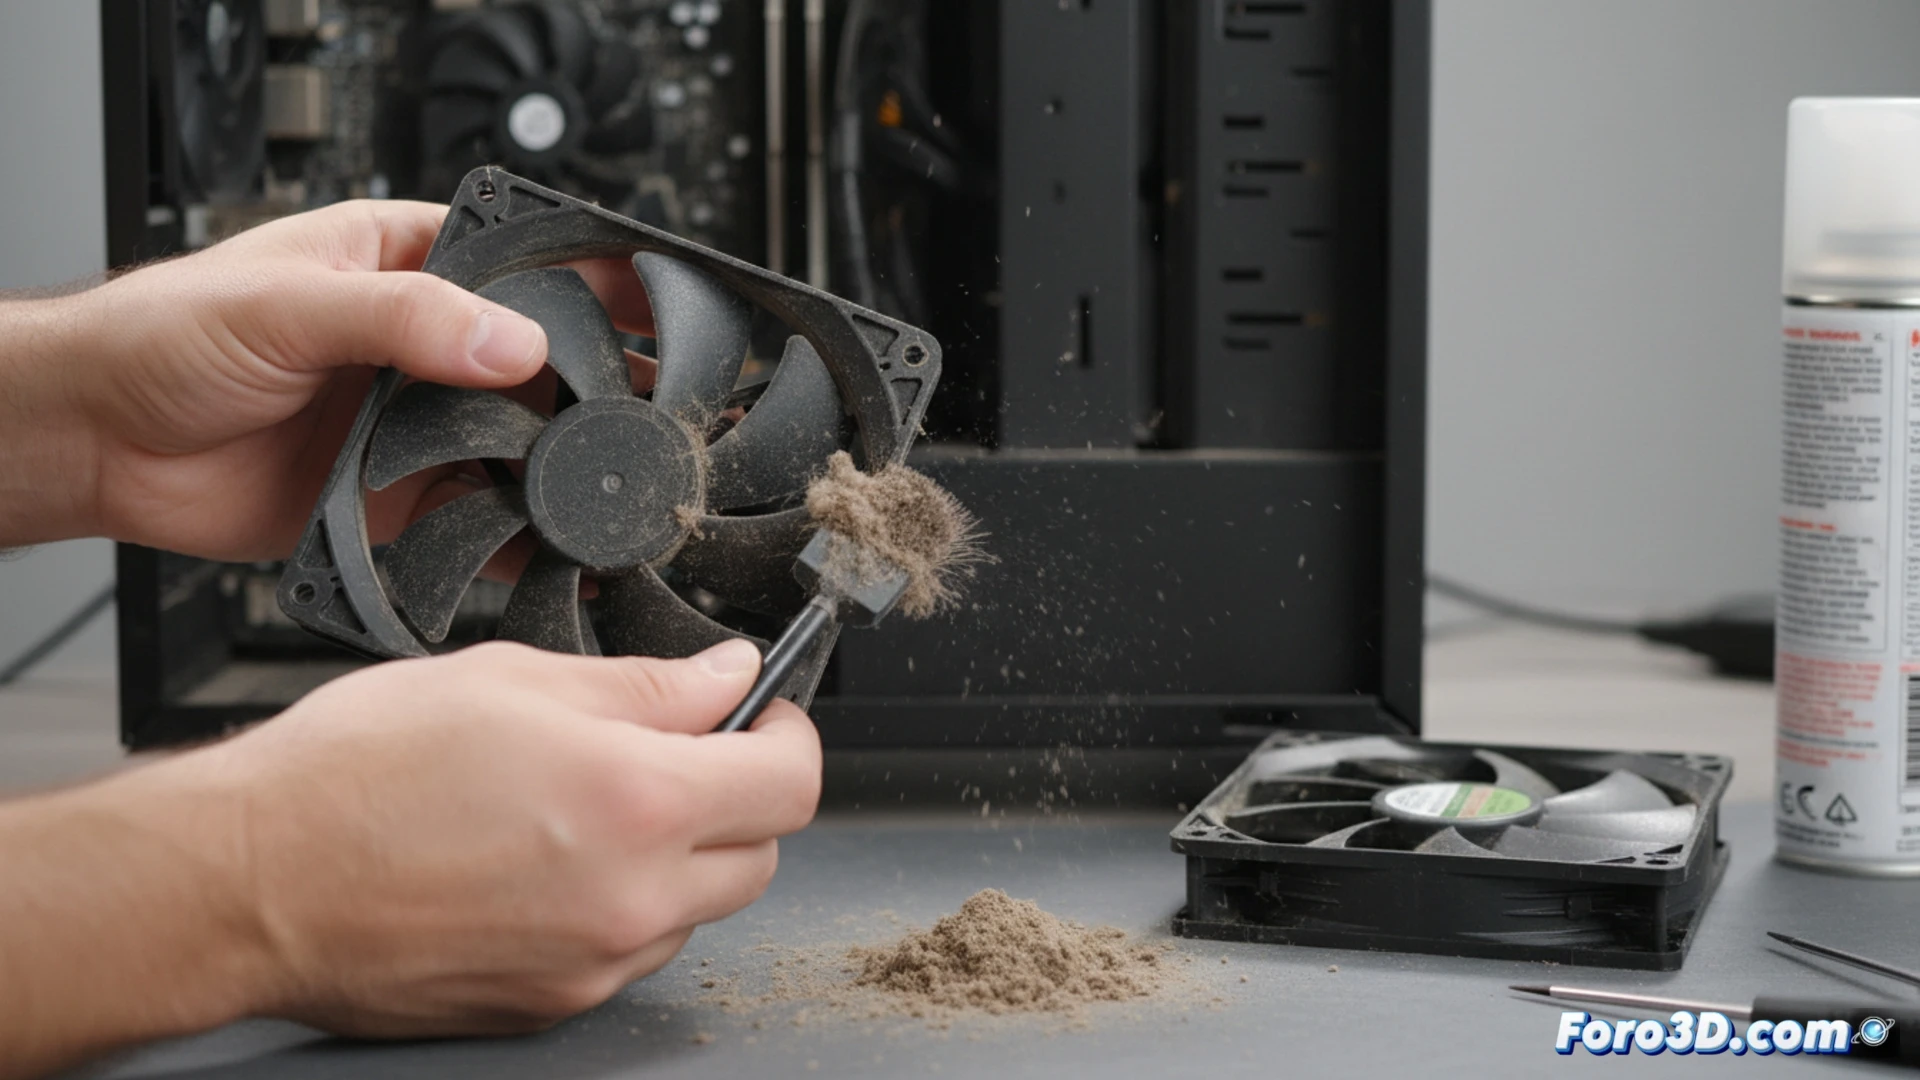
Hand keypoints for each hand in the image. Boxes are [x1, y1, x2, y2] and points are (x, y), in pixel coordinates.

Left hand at [0, 199, 650, 557]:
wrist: (96, 445)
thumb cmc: (163, 338)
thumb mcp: (287, 304)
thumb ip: (404, 318)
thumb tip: (510, 342)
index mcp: (406, 262)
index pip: (527, 263)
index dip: (597, 286)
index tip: (656, 315)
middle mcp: (424, 346)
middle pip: (543, 364)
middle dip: (598, 392)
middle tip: (652, 419)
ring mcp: (416, 425)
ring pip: (519, 446)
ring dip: (564, 471)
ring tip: (617, 489)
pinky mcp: (399, 500)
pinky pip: (477, 521)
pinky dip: (519, 539)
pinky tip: (555, 549)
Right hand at [0, 639, 819, 1075]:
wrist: (248, 881)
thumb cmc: (356, 772)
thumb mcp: (513, 679)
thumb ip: (645, 685)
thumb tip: (725, 676)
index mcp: (637, 801)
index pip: (791, 780)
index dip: (785, 731)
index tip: (763, 710)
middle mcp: (631, 896)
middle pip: (760, 853)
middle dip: (737, 795)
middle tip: (678, 750)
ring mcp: (594, 963)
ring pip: (697, 907)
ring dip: (678, 855)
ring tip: (588, 805)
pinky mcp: (552, 1003)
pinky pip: (630, 950)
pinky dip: (621, 905)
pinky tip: (550, 862)